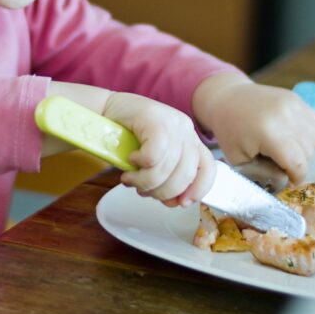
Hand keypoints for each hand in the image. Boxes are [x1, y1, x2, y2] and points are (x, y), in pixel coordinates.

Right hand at [103, 92, 215, 207]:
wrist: (106, 110)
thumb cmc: (127, 136)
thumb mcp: (154, 160)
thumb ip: (167, 178)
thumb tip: (175, 202)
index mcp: (190, 140)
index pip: (208, 168)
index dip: (198, 189)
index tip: (181, 203)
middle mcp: (186, 130)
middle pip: (186, 174)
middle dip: (163, 192)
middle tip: (143, 191)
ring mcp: (172, 122)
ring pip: (166, 168)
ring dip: (144, 182)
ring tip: (129, 179)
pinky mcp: (155, 120)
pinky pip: (153, 156)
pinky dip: (139, 164)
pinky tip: (130, 159)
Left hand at [192, 75, 314, 183]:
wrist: (227, 98)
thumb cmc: (230, 131)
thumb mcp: (239, 159)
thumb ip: (264, 173)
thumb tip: (286, 181)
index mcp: (268, 133)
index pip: (298, 164)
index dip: (296, 178)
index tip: (288, 181)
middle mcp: (285, 116)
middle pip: (307, 152)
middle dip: (297, 164)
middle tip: (279, 163)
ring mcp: (293, 105)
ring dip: (305, 149)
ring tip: (285, 149)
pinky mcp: (296, 99)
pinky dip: (309, 135)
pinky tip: (293, 137)